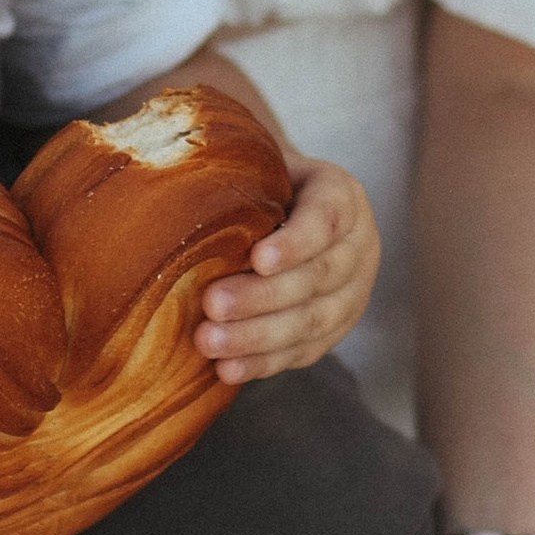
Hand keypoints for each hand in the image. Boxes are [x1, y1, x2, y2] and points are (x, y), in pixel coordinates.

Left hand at [194, 153, 378, 382]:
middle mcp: (358, 247)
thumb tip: (175, 183)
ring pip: (313, 321)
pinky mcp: (333, 330)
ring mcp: (352, 293)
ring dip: (259, 336)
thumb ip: (238, 174)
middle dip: (264, 296)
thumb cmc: (263, 184)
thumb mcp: (261, 165)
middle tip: (213, 303)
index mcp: (342, 196)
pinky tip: (228, 369)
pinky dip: (263, 363)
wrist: (287, 209)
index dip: (295, 243)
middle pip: (319, 276)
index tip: (257, 258)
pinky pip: (302, 352)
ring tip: (211, 341)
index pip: (327, 220)